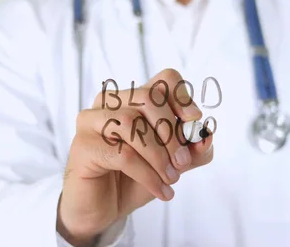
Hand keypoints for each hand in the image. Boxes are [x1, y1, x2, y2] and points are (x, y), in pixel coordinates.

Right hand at [56, 69, 214, 244]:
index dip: (182, 96)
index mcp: (134, 98)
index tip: (193, 120)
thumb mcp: (172, 164)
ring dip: (159, 155)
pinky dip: (147, 174)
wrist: (104, 210)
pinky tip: (160, 190)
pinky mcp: (82, 145)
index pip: (165, 79)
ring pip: (131, 123)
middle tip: (182, 163)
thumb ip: (192, 150)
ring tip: (171, 179)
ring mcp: (91, 121)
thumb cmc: (134, 179)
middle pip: (148, 98)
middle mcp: (110, 102)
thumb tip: (206, 135)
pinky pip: (121, 153)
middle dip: (171, 133)